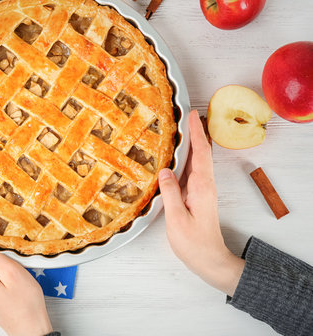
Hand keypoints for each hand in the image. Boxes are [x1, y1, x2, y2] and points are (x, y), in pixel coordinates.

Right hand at [158, 110, 244, 295]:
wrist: (210, 259)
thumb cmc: (194, 243)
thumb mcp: (177, 218)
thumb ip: (171, 193)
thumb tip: (164, 171)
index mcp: (201, 186)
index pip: (201, 153)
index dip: (197, 133)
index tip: (191, 114)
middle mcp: (205, 185)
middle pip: (202, 152)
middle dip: (195, 132)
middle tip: (184, 115)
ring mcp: (203, 190)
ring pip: (198, 161)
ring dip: (192, 144)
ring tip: (179, 130)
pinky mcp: (198, 196)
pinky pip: (192, 171)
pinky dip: (187, 158)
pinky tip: (176, 157)